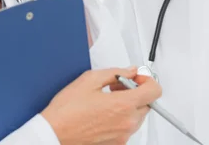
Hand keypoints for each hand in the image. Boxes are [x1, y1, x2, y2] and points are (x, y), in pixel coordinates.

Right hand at [41, 67, 161, 144]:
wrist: (54, 133)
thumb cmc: (67, 110)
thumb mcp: (90, 79)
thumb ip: (116, 72)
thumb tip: (130, 71)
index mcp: (123, 105)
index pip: (154, 90)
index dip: (147, 80)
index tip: (137, 78)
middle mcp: (127, 123)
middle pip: (146, 103)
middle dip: (135, 92)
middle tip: (117, 86)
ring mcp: (122, 136)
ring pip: (137, 116)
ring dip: (128, 106)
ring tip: (107, 100)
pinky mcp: (116, 144)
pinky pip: (126, 128)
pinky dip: (120, 119)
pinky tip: (103, 113)